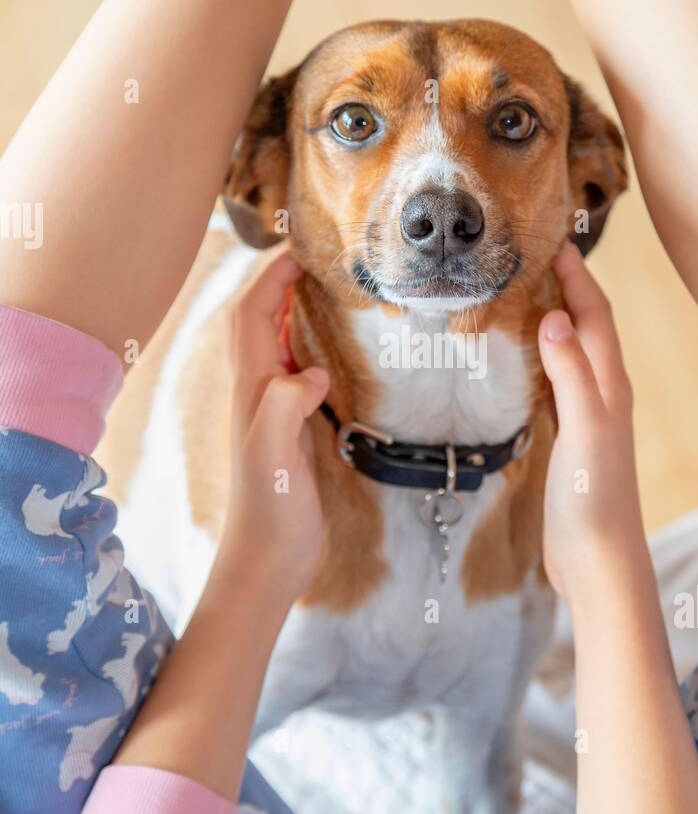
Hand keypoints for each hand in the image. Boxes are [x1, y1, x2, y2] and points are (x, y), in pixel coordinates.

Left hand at [214, 251, 328, 615]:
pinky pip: (292, 375)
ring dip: (288, 311)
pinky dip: (306, 350)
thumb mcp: (275, 455)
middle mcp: (255, 395)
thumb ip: (284, 406)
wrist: (266, 566)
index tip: (301, 247)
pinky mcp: (287, 434)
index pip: (252, 314)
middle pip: (257, 321)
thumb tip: (312, 371)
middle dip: (277, 281)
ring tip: (321, 290)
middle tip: (314, 258)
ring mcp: (269, 414)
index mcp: (251, 390)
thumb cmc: (270, 514)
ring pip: (272, 346)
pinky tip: (329, 356)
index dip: (271, 276)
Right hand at [538, 244, 643, 602]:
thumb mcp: (583, 431)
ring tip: (523, 297)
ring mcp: (589, 420)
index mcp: (611, 388)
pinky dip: (542, 362)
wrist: (599, 563)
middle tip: (533, 260)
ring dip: (555, 323)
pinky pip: (558, 386)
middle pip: (588, 329)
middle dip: (567, 290)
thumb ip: (571, 374)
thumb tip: (555, 316)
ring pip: (573, 356)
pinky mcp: (572, 443)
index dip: (578, 277)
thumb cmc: (594, 501)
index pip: (596, 316)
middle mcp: (605, 397)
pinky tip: (522, 364)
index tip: (552, 242)